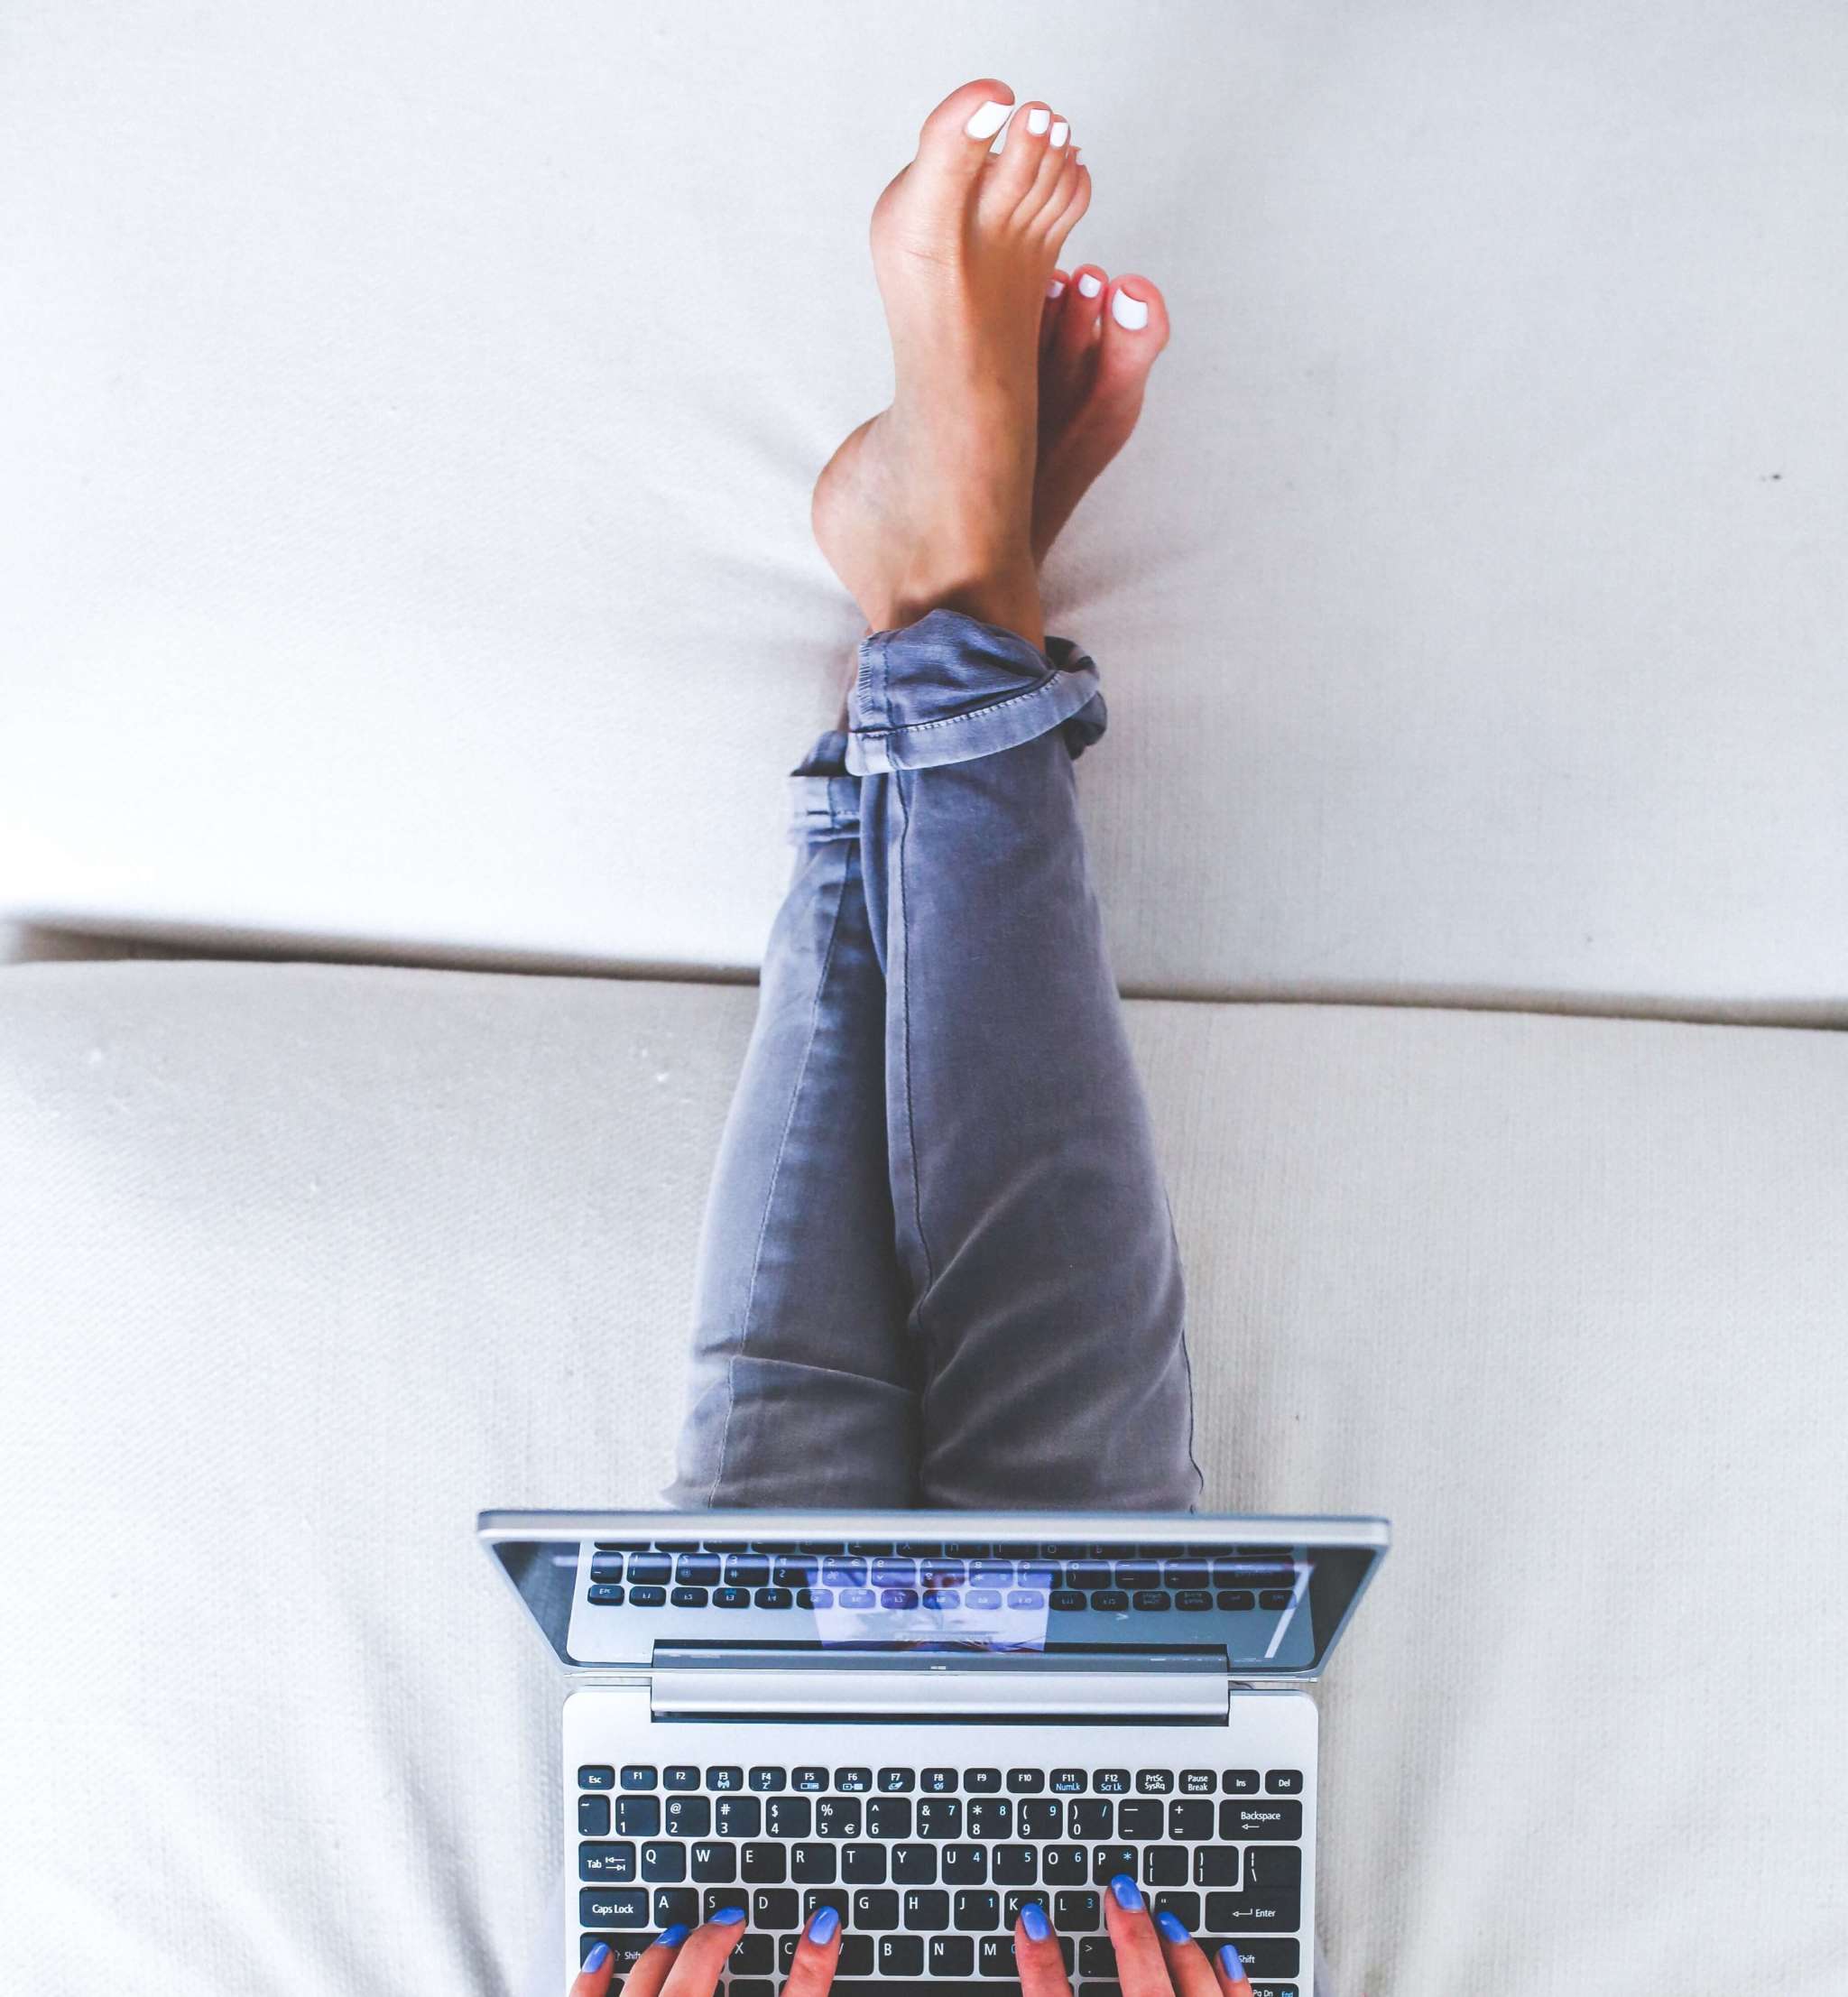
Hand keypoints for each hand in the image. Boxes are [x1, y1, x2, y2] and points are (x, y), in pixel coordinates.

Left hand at [568, 1906, 841, 1996]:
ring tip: (675, 1935)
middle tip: (729, 1920)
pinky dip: (593, 1979)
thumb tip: (817, 1951)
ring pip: (644, 1985)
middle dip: (715, 1942)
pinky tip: (602, 1956)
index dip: (815, 1963)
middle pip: (699, 1981)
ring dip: (661, 1955)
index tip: (825, 1923)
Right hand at [1016, 1875, 1256, 1996]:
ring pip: (1194, 1995)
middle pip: (1141, 1987)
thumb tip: (1044, 1970)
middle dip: (1130, 1933)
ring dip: (1181, 1953)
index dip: (1038, 1963)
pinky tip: (1226, 1956)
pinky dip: (1233, 1985)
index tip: (1030, 1921)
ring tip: (1167, 1918)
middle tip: (1119, 1889)